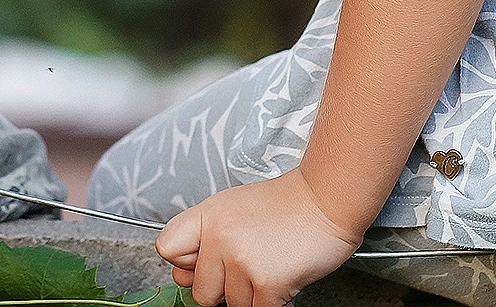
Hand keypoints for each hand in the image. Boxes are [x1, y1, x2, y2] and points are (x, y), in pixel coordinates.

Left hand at [155, 169, 361, 306]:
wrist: (328, 199)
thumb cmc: (287, 205)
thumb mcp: (235, 207)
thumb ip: (207, 237)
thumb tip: (183, 275)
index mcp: (208, 215)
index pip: (167, 249)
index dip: (186, 263)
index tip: (205, 263)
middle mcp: (219, 236)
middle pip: (201, 292)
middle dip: (225, 289)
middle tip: (250, 266)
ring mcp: (242, 260)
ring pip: (233, 305)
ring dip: (253, 295)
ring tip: (272, 265)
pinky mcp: (267, 282)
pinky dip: (274, 302)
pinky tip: (284, 276)